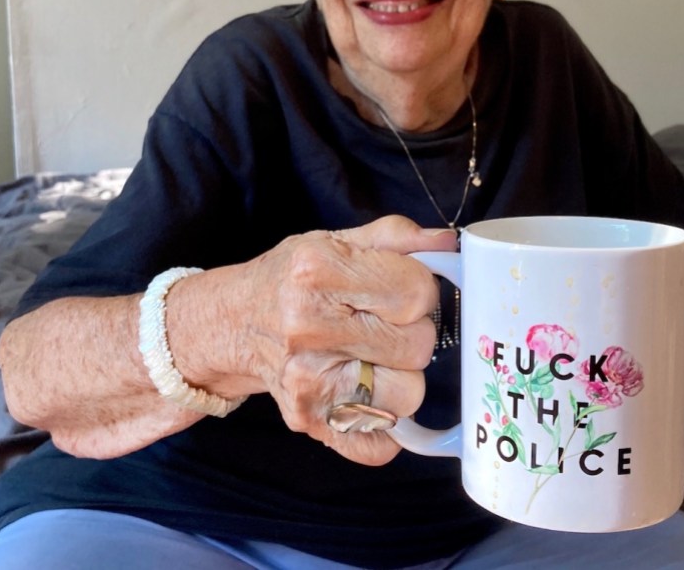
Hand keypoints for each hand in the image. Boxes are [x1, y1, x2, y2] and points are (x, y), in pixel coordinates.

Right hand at [175, 216, 456, 465]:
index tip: (399, 289)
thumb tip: (449, 244)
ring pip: (409, 396)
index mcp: (319, 272)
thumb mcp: (335, 240)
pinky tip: (366, 395)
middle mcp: (310, 328)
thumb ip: (396, 237)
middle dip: (412, 332)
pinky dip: (384, 427)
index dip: (419, 290)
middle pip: (418, 345)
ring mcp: (308, 381)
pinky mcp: (310, 421)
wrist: (235, 323)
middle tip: (383, 323)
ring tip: (373, 356)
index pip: (416, 293)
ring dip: (401, 377)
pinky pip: (380, 445)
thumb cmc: (291, 278)